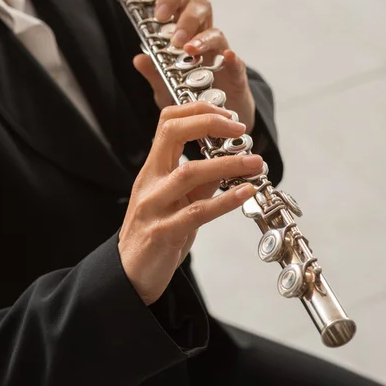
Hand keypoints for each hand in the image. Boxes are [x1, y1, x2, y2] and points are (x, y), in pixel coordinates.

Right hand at [118, 101, 262, 304]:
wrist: (130, 274)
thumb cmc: (154, 232)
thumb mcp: (176, 200)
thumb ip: (200, 181)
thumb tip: (228, 162)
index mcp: (152, 168)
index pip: (167, 122)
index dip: (198, 111)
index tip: (227, 115)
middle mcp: (150, 181)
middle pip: (173, 134)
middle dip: (208, 123)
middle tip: (239, 127)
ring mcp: (154, 205)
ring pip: (189, 172)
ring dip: (227, 163)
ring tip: (256, 163)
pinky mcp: (163, 232)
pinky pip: (197, 212)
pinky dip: (225, 200)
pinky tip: (246, 192)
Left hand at [133, 0, 255, 132]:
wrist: (215, 118)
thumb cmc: (190, 94)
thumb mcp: (166, 85)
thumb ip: (153, 72)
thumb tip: (139, 59)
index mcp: (185, 33)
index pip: (180, 3)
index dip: (170, 1)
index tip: (159, 15)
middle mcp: (203, 37)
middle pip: (201, 7)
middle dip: (187, 17)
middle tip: (175, 38)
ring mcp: (220, 54)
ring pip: (216, 32)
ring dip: (202, 38)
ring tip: (189, 51)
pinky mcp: (235, 74)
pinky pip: (236, 61)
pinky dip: (232, 57)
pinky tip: (227, 57)